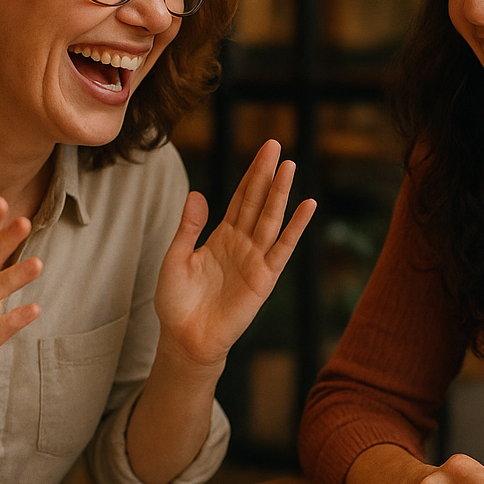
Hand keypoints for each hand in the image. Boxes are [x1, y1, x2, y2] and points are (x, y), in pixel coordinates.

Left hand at [154, 139, 315, 366]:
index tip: (264, 150)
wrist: (185, 339)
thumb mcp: (175, 259)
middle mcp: (242, 243)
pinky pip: (283, 248)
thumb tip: (196, 194)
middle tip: (275, 144)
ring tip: (290, 166)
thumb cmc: (177, 302)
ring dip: (281, 193)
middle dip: (266, 174)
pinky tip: (307, 206)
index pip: (241, 198)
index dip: (251, 174)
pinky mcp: (264, 278)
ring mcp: (255, 259)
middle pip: (257, 201)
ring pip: (271, 219)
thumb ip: (188, 228)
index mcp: (221, 236)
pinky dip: (296, 227)